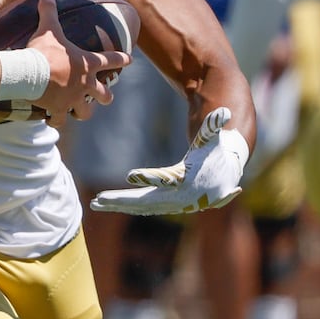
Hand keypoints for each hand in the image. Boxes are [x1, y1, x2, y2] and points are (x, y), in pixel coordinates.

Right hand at [28, 0, 128, 127]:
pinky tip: (54, 119)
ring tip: (81, 112)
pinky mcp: (59, 109)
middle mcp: (85, 84)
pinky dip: (57, 119)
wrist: (30, 73)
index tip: (130, 59)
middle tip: (105, 97)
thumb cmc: (43, 51)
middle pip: (103, 95)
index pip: (111, 60)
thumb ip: (49, 12)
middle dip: (105, 96)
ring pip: (86, 112)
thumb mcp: (48, 29)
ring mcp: (74, 99)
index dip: (122, 58)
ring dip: (84, 112)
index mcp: (87, 63)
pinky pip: (61, 119)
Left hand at [90, 107, 248, 213]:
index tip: (130, 175)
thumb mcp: (214, 138)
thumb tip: (224, 111)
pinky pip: (143, 207)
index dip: (150, 177)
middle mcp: (180, 196)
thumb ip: (215, 126)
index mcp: (190, 179)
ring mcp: (173, 203)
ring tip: (94, 203)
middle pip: (147, 200)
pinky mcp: (167, 205)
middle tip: (98, 198)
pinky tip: (106, 204)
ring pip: (141, 206)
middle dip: (122, 200)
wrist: (225, 175)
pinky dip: (125, 206)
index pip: (168, 179)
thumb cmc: (215, 152)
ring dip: (118, 205)